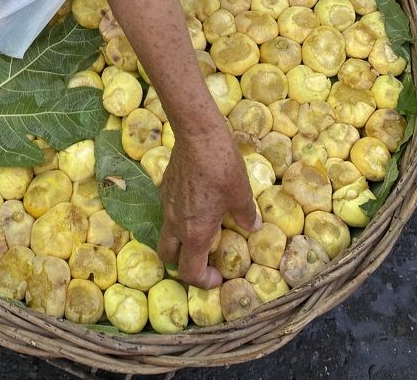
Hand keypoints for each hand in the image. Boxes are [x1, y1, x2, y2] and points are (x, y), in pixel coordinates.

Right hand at [157, 125, 260, 287]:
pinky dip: (179, 216)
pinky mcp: (164, 187)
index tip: (218, 276)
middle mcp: (175, 223)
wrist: (197, 135)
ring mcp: (166, 204)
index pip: (190, 272)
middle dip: (183, 263)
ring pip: (166, 233)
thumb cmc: (221, 167)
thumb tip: (252, 226)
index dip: (204, 281)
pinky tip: (196, 202)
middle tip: (204, 258)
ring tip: (201, 229)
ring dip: (180, 240)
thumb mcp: (241, 193)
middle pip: (168, 256)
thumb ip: (246, 215)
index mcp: (195, 233)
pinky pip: (168, 210)